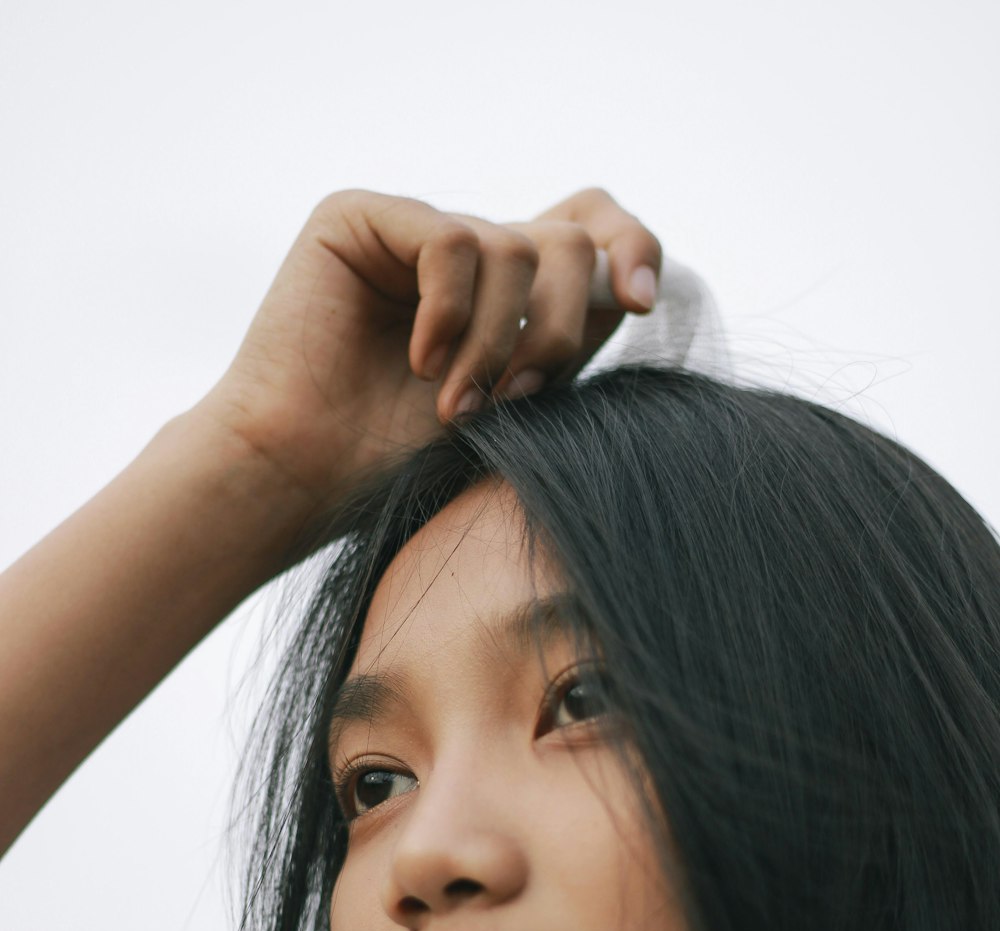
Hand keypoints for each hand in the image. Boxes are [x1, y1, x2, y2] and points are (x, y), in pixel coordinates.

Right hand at [193, 186, 661, 536]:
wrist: (306, 479)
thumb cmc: (400, 462)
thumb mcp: (515, 404)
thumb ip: (568, 341)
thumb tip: (631, 291)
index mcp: (506, 293)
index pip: (592, 231)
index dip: (632, 248)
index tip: (642, 305)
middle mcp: (465, 253)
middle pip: (570, 239)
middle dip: (558, 325)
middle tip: (518, 396)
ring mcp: (413, 230)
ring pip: (515, 247)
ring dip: (495, 343)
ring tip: (453, 405)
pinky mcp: (360, 216)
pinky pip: (451, 241)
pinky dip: (449, 313)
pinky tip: (417, 363)